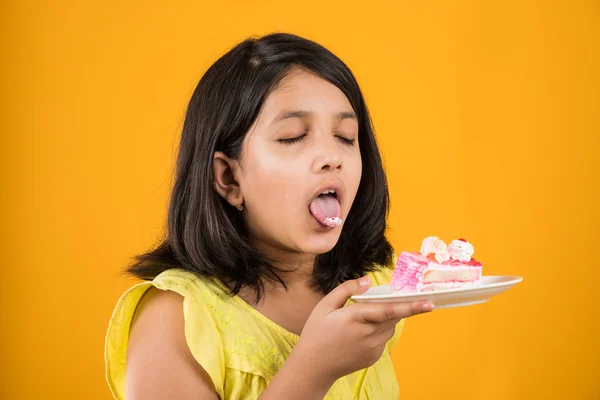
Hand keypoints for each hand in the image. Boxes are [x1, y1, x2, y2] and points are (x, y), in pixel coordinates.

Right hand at [295, 275, 432, 382]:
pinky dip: (378, 331)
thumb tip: (368, 281)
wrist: (313, 366)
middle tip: (380, 303)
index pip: (388, 310)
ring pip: (389, 327)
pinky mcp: (374, 357)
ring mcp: (372, 348)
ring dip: (384, 319)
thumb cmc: (316, 333)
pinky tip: (359, 334)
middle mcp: (367, 334)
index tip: (429, 303)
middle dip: (394, 306)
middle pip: (392, 316)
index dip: (410, 306)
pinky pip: (383, 339)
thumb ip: (347, 290)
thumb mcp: (325, 306)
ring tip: (360, 321)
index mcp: (354, 318)